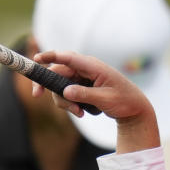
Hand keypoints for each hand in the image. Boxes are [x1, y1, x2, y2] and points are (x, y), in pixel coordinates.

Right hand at [32, 50, 160, 151]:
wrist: (134, 109)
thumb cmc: (124, 100)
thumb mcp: (105, 99)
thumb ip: (85, 95)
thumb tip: (65, 91)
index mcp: (93, 66)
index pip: (68, 57)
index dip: (51, 56)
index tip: (36, 58)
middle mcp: (85, 69)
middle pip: (57, 73)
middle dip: (50, 87)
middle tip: (36, 95)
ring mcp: (83, 78)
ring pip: (61, 87)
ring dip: (64, 101)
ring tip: (79, 113)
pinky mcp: (82, 87)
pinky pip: (67, 94)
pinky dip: (70, 104)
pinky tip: (83, 112)